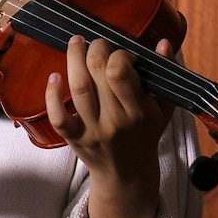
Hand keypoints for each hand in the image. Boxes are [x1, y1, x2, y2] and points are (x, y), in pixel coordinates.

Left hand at [45, 36, 173, 181]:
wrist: (128, 175)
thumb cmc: (146, 135)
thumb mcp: (163, 107)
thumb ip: (166, 74)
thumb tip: (163, 42)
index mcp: (139, 111)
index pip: (121, 72)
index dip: (119, 54)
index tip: (123, 54)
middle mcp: (114, 121)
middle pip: (97, 73)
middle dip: (96, 49)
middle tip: (98, 44)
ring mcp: (92, 130)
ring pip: (78, 87)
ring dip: (73, 59)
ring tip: (76, 43)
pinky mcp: (74, 138)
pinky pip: (58, 117)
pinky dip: (52, 95)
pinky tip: (54, 76)